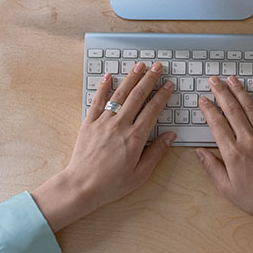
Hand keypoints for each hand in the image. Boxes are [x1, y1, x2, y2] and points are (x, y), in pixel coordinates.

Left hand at [33, 62, 175, 230]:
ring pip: (120, 95)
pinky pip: (97, 101)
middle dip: (149, 79)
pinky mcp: (89, 123)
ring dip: (131, 78)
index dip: (162, 95)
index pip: (153, 110)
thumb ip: (157, 152)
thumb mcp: (141, 174)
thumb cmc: (112, 184)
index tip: (169, 85)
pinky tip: (109, 76)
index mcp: (135, 138)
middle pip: (138, 96)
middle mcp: (120, 125)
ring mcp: (103, 122)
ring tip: (139, 66)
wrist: (82, 186)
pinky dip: (103, 87)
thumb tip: (170, 136)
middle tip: (157, 67)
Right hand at [196, 76, 252, 251]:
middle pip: (232, 110)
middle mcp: (249, 141)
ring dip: (240, 91)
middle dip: (221, 92)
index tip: (203, 99)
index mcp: (233, 153)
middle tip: (214, 80)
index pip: (217, 124)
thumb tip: (198, 151)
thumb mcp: (227, 187)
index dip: (208, 109)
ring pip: (250, 108)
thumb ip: (211, 167)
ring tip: (231, 79)